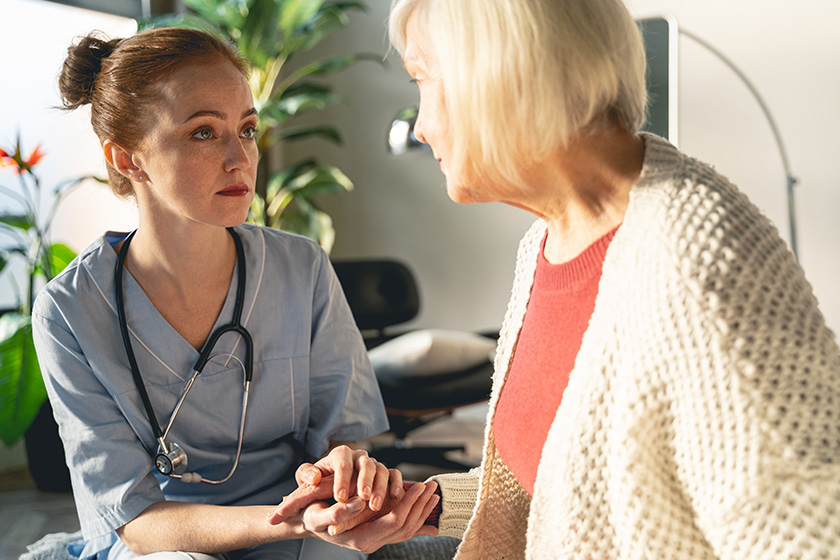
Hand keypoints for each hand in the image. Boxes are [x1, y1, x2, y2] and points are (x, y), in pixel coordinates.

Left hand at [269, 446, 402, 522]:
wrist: (330, 490)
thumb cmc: (318, 484)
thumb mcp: (306, 480)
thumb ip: (306, 476)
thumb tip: (314, 477)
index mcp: (340, 454)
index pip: (343, 464)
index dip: (342, 480)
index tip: (340, 497)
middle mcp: (359, 456)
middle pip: (366, 464)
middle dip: (365, 481)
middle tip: (363, 498)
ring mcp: (374, 464)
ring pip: (381, 469)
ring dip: (380, 487)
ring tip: (375, 505)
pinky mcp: (386, 473)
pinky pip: (394, 473)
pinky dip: (396, 482)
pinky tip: (394, 495)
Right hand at [297, 479, 439, 553]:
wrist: (307, 523)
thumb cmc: (311, 516)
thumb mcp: (319, 513)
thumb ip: (340, 510)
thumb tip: (361, 502)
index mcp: (360, 539)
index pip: (394, 521)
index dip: (409, 503)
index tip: (419, 486)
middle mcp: (370, 542)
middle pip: (406, 526)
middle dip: (421, 505)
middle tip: (433, 486)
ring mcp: (376, 539)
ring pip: (407, 529)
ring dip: (422, 509)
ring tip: (433, 493)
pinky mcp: (378, 532)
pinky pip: (402, 528)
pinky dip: (416, 516)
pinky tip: (425, 507)